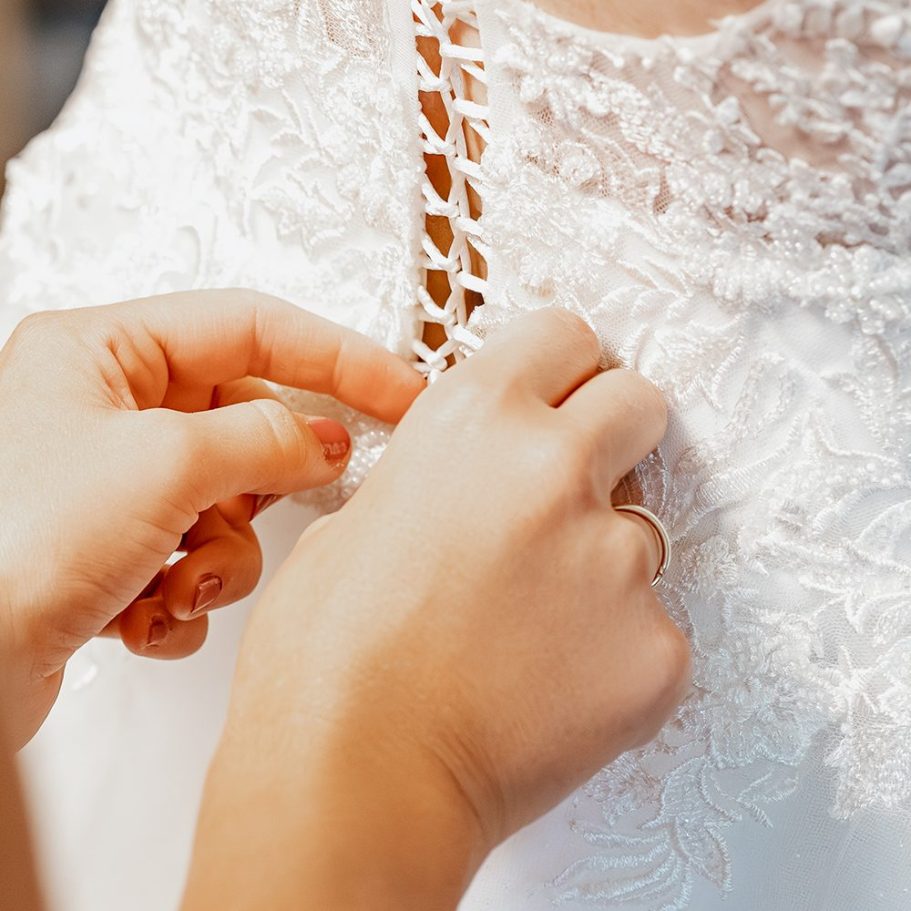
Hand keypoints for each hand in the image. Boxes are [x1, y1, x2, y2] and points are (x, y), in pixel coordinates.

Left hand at [0, 290, 422, 746]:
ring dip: (218, 555)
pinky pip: (197, 559)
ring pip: (229, 504)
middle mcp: (106, 412)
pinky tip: (137, 616)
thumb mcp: (166, 464)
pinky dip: (185, 595)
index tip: (401, 392)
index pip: (252, 328)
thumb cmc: (9, 544)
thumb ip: (269, 438)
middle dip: (263, 481)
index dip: (338, 357)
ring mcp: (111, 485)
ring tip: (174, 580)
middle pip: (245, 423)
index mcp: (103, 353)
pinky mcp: (115, 552)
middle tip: (287, 497)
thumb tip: (330, 439)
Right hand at [184, 309, 690, 910]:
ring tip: (533, 620)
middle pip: (639, 403)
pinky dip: (615, 644)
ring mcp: (617, 561)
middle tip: (568, 489)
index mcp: (478, 419)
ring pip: (643, 528)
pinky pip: (653, 623)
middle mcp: (558, 470)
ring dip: (602, 557)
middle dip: (612, 434)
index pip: (567, 336)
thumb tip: (478, 477)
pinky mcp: (658, 650)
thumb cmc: (328, 656)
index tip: (565, 389)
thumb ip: (444, 474)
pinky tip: (550, 678)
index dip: (564, 366)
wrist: (353, 777)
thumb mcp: (362, 518)